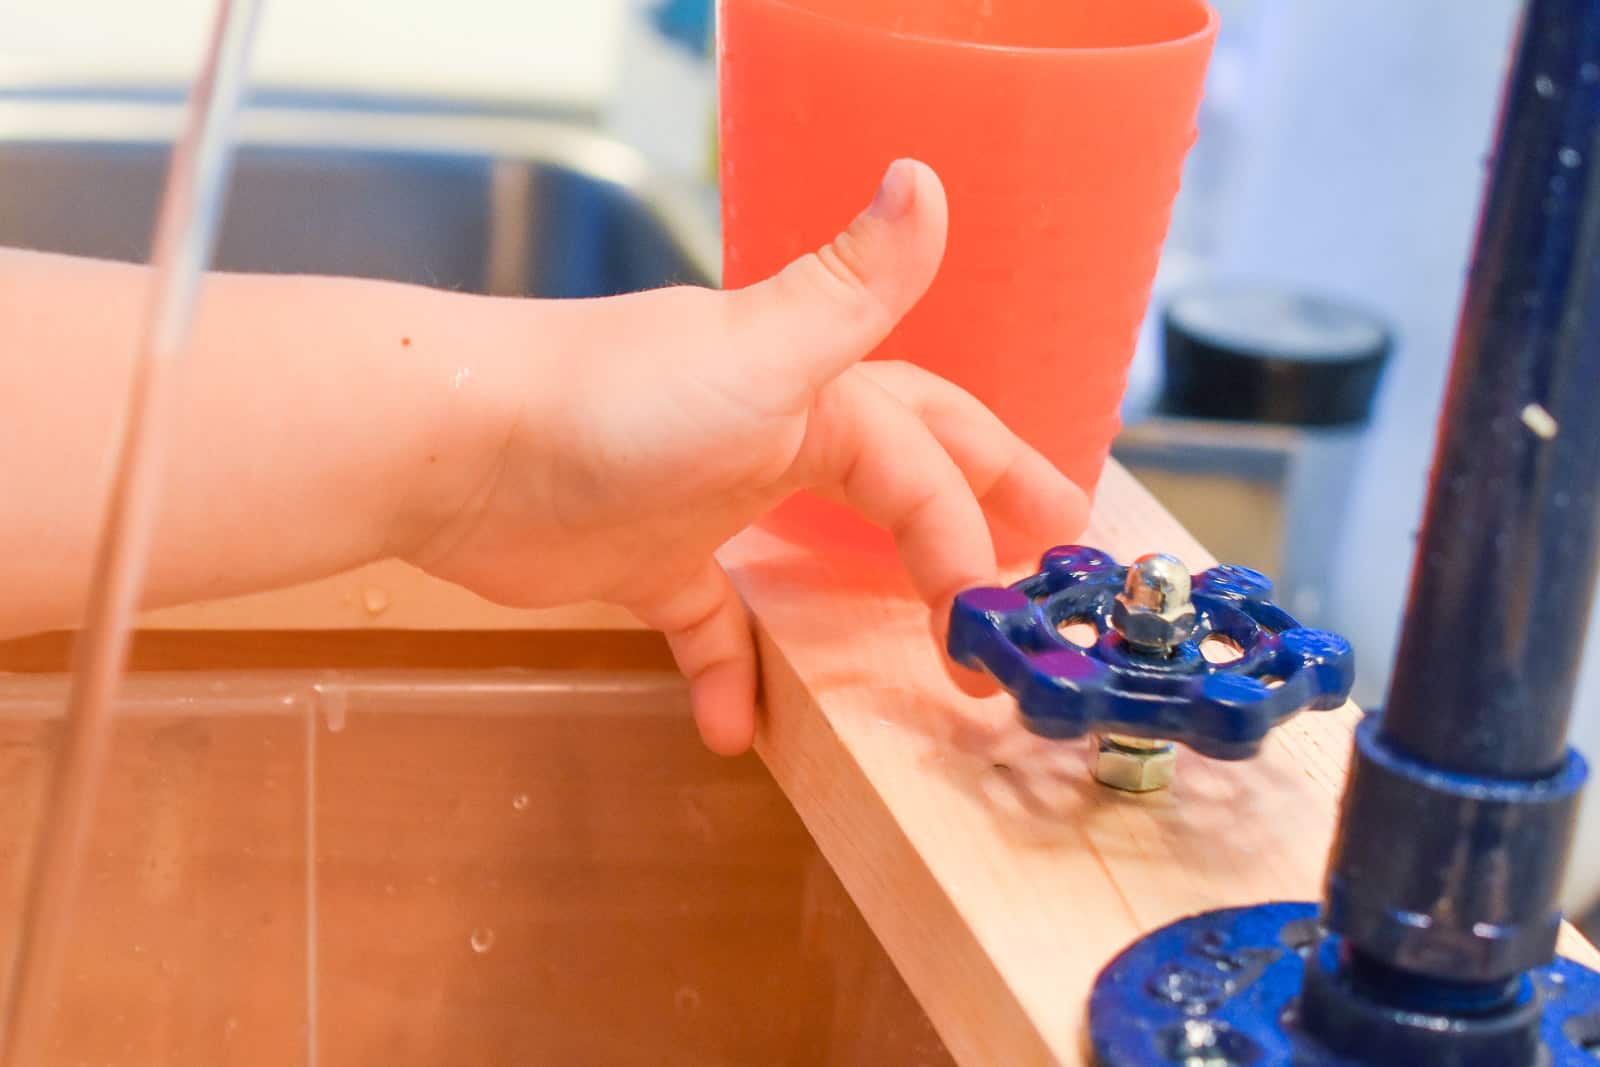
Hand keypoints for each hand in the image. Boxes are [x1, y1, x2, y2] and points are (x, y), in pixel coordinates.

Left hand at [408, 160, 1088, 753]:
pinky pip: (705, 621)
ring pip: (808, 547)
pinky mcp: (643, 562)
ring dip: (864, 594)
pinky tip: (735, 729)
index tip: (1003, 605)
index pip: (922, 458)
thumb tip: (926, 179)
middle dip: (967, 512)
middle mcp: (768, 433)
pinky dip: (726, 672)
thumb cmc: (613, 402)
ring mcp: (706, 499)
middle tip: (1040, 554)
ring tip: (922, 635)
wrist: (458, 446)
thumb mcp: (759, 352)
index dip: (973, 525)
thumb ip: (852, 290)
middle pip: (892, 475)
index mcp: (810, 389)